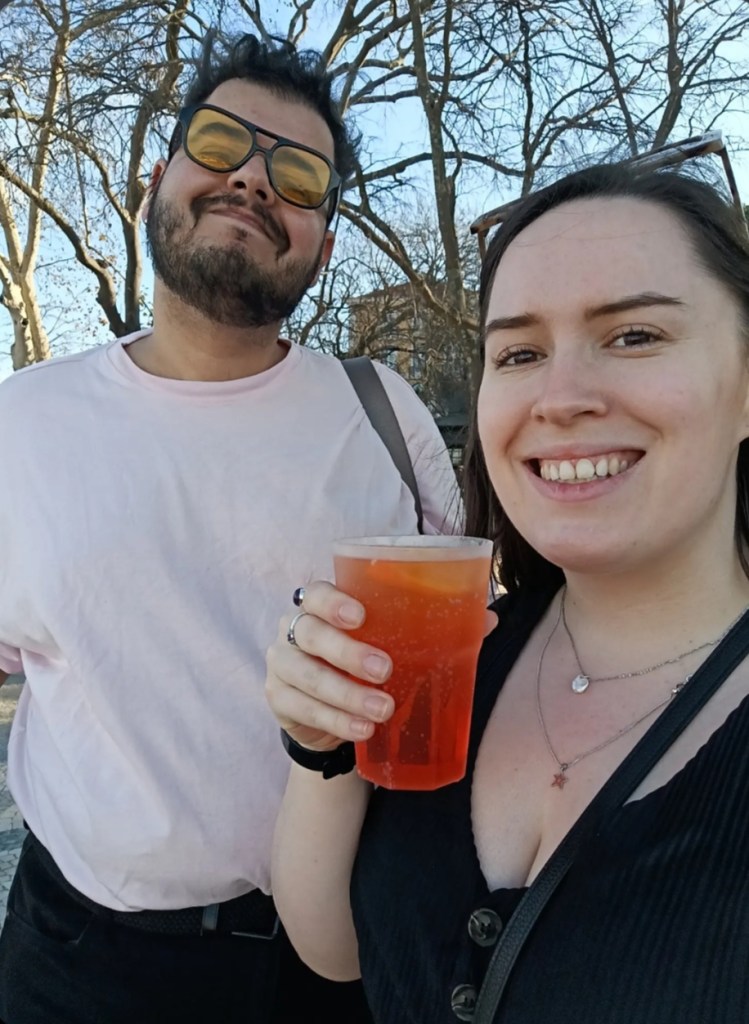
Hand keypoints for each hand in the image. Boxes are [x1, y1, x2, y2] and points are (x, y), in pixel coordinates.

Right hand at [266, 581, 394, 751]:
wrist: (325, 711)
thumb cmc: (357, 663)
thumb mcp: (377, 642)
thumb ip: (404, 632)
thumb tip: (469, 627)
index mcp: (315, 605)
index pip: (316, 594)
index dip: (334, 603)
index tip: (361, 617)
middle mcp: (291, 629)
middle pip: (311, 633)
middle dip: (348, 652)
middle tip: (384, 670)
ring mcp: (281, 664)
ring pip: (308, 675)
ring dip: (347, 694)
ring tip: (383, 709)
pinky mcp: (278, 698)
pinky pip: (305, 709)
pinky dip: (337, 721)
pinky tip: (363, 729)